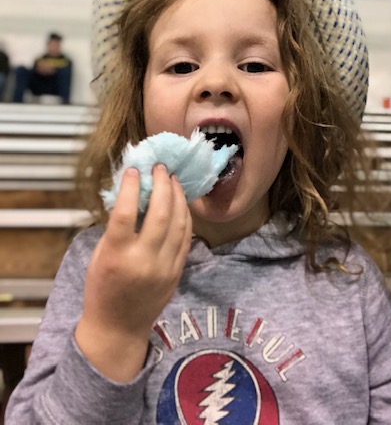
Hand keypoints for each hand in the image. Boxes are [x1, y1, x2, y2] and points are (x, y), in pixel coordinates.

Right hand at [75, 165, 191, 380]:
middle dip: (162, 185)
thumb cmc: (102, 289)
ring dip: (177, 196)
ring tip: (173, 179)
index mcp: (116, 256)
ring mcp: (164, 266)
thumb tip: (134, 194)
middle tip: (160, 167)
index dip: (131, 187)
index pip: (125, 214)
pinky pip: (186, 236)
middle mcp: (143, 260)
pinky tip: (181, 201)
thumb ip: (116, 228)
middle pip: (159, 213)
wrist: (119, 327)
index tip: (134, 169)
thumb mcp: (100, 256)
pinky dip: (185, 215)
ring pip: (178, 222)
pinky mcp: (177, 271)